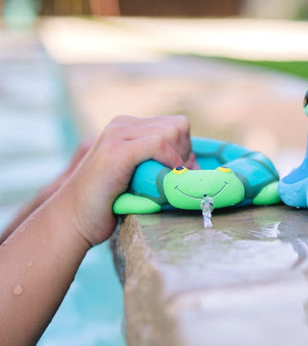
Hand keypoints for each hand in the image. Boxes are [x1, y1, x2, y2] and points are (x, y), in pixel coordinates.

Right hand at [57, 115, 192, 246]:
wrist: (73, 220)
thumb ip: (159, 161)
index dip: (185, 150)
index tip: (180, 174)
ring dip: (178, 160)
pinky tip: (162, 180)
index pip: (176, 125)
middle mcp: (122, 124)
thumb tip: (196, 163)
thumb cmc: (109, 203)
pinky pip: (159, 143)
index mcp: (128, 127)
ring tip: (166, 182)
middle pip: (178, 126)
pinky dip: (169, 161)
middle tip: (174, 180)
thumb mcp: (139, 175)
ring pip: (172, 132)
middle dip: (185, 154)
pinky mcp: (116, 150)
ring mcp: (117, 135)